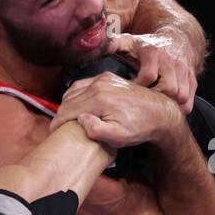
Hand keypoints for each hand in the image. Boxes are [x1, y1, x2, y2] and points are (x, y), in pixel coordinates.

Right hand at [50, 72, 183, 150]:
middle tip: (59, 129)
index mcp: (98, 99)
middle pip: (68, 99)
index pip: (66, 110)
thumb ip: (96, 130)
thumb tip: (80, 120)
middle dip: (60, 114)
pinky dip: (76, 94)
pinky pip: (83, 84)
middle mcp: (99, 85)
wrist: (160, 113)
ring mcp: (104, 78)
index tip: (54, 134)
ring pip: (73, 90)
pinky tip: (78, 105)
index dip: (57, 123)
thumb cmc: (140, 128)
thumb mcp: (118, 137)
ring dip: (67, 104)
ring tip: (67, 118)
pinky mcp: (109, 77)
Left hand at [107, 31, 197, 112]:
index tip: (128, 94)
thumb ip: (112, 44)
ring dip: (167, 105)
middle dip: (154, 99)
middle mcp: (172, 62)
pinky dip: (180, 107)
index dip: (138, 88)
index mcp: (154, 53)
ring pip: (180, 95)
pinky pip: (189, 100)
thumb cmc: (147, 45)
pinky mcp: (192, 80)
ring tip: (153, 109)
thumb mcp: (129, 41)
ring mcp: (185, 71)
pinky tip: (167, 109)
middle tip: (141, 105)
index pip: (148, 76)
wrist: (177, 39)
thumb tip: (97, 47)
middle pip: (168, 88)